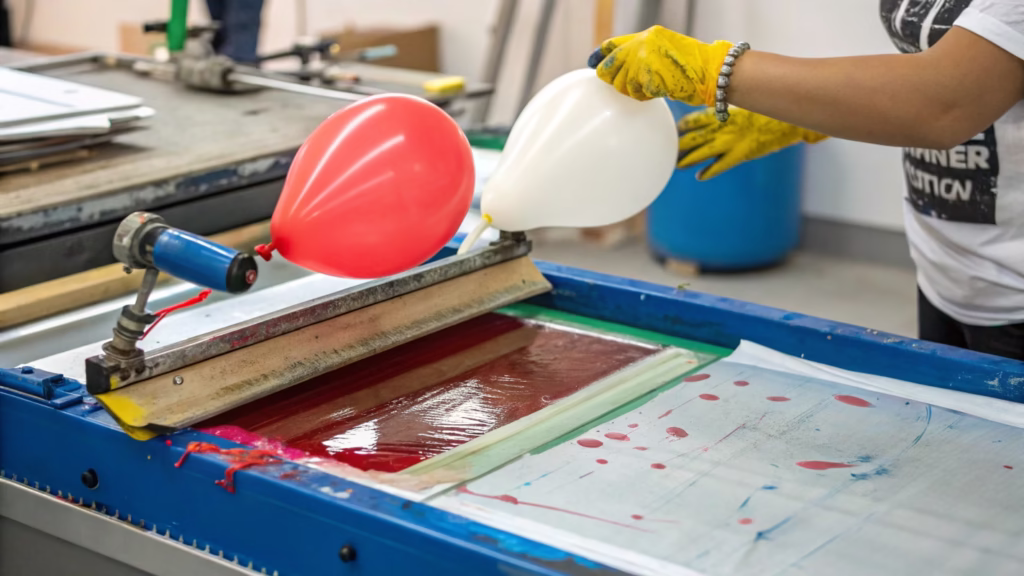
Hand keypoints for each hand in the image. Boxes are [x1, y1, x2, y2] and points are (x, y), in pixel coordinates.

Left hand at [587, 25, 732, 105]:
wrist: (713, 71)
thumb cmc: (694, 66)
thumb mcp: (665, 51)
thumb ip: (643, 55)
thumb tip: (620, 69)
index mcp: (647, 35)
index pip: (612, 44)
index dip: (600, 55)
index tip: (591, 62)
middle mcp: (642, 44)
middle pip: (610, 67)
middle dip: (615, 80)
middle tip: (629, 86)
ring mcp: (644, 59)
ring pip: (622, 84)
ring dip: (633, 91)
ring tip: (650, 88)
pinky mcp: (649, 75)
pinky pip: (637, 94)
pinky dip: (646, 96)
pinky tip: (659, 91)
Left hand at [677, 107, 827, 179]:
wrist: (788, 114)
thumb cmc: (771, 104)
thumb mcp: (749, 100)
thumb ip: (734, 101)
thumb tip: (725, 95)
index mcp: (724, 112)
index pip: (696, 119)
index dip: (684, 125)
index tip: (675, 129)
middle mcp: (722, 127)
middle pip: (694, 137)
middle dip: (681, 144)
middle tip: (669, 149)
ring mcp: (730, 142)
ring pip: (702, 152)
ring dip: (689, 159)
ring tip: (677, 165)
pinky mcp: (741, 154)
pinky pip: (720, 165)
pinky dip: (708, 172)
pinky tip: (699, 176)